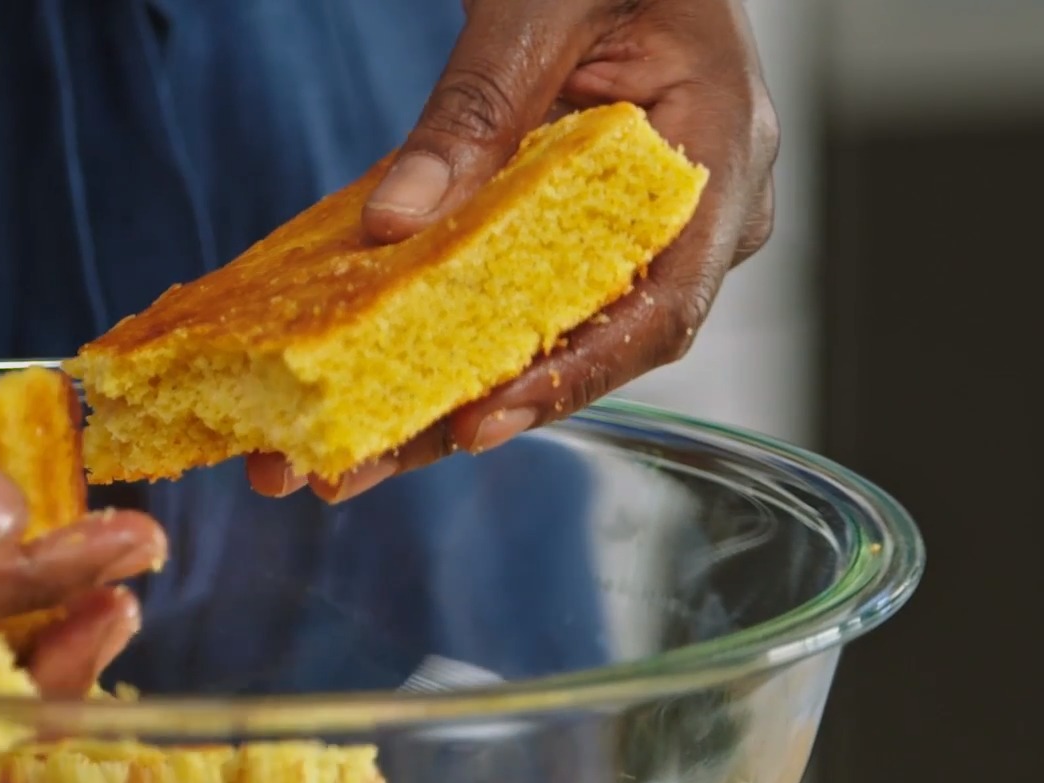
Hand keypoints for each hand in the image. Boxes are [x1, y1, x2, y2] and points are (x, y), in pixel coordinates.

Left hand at [248, 0, 778, 501]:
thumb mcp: (538, 9)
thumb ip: (476, 109)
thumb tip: (392, 220)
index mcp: (720, 157)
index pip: (660, 309)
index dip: (569, 380)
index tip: (477, 423)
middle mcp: (691, 219)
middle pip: (580, 352)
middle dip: (455, 421)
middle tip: (342, 474)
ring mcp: (633, 235)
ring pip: (533, 343)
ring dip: (426, 406)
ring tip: (323, 462)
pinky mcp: (573, 236)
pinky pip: (508, 305)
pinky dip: (431, 351)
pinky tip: (351, 393)